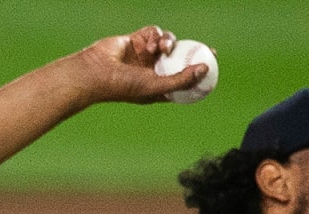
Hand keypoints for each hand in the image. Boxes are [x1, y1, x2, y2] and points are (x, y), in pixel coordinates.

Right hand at [69, 26, 209, 104]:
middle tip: (208, 50)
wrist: (96, 72)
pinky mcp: (136, 40)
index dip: (198, 74)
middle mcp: (153, 70)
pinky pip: (153, 33)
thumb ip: (182, 79)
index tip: (212, 69)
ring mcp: (144, 55)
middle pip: (180, 59)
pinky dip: (154, 36)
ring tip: (163, 49)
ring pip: (167, 44)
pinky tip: (149, 44)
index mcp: (158, 85)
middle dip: (193, 54)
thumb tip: (204, 69)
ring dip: (169, 43)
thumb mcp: (157, 86)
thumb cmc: (124, 86)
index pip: (184, 79)